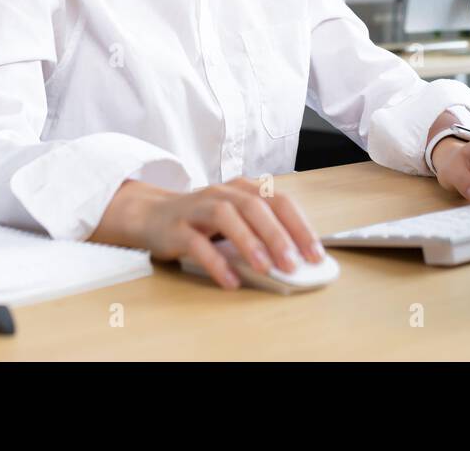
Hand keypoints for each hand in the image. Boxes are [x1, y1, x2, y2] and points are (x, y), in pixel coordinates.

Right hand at [91, 177, 323, 289]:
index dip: (300, 226)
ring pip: (226, 217)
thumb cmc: (204, 221)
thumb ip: (263, 232)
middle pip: (255, 206)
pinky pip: (197, 243)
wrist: (153, 215)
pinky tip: (230, 281)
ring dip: (249, 242)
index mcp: (243, 189)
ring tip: (265, 268)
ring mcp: (198, 208)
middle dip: (277, 235)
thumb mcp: (237, 218)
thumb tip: (298, 259)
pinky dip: (216, 262)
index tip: (315, 254)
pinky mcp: (176, 228)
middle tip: (293, 264)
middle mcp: (222, 193)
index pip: (279, 201)